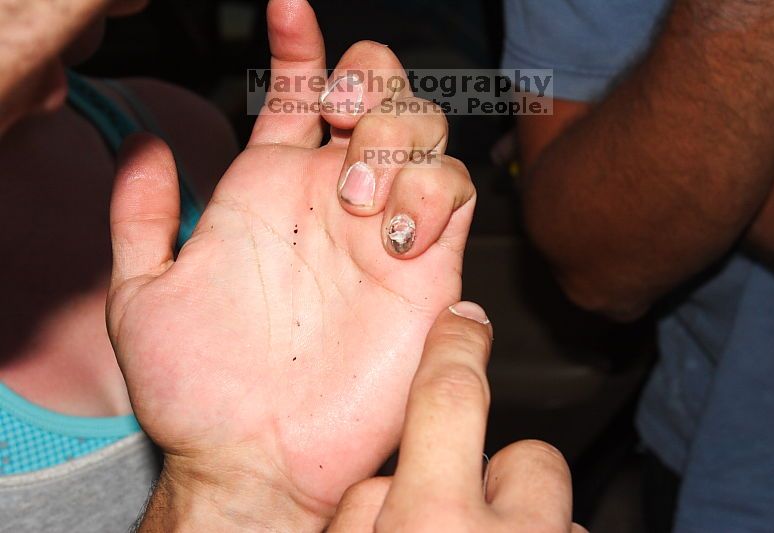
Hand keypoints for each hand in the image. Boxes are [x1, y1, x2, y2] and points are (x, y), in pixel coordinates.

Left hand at [106, 0, 473, 529]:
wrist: (257, 454)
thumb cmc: (200, 388)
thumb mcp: (144, 293)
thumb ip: (143, 216)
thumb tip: (146, 145)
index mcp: (270, 194)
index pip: (294, 96)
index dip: (298, 48)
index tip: (288, 11)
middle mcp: (333, 203)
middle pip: (376, 96)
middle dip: (366, 79)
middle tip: (338, 113)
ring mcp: (385, 229)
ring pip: (422, 131)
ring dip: (395, 138)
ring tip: (359, 200)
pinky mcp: (430, 267)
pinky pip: (454, 192)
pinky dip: (433, 189)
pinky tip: (396, 232)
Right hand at [329, 303, 587, 532]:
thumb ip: (361, 515)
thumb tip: (379, 495)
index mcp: (435, 527)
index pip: (450, 398)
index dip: (456, 347)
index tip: (464, 320)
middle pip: (528, 459)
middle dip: (499, 475)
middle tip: (463, 519)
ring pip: (552, 512)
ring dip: (520, 527)